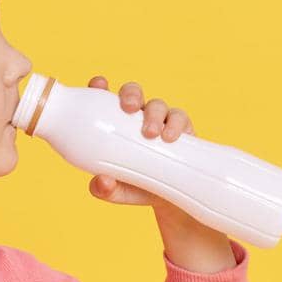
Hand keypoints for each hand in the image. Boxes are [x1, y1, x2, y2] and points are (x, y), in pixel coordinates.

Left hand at [85, 75, 195, 208]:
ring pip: (157, 105)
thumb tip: (102, 182)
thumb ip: (105, 189)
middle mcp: (137, 118)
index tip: (99, 84)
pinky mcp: (182, 129)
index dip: (100, 86)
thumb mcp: (118, 191)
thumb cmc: (137, 187)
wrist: (170, 198)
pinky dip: (176, 124)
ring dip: (154, 114)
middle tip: (128, 108)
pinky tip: (171, 137)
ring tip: (151, 133)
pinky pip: (180, 117)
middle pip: (133, 93)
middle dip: (131, 95)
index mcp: (115, 123)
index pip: (104, 98)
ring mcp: (161, 121)